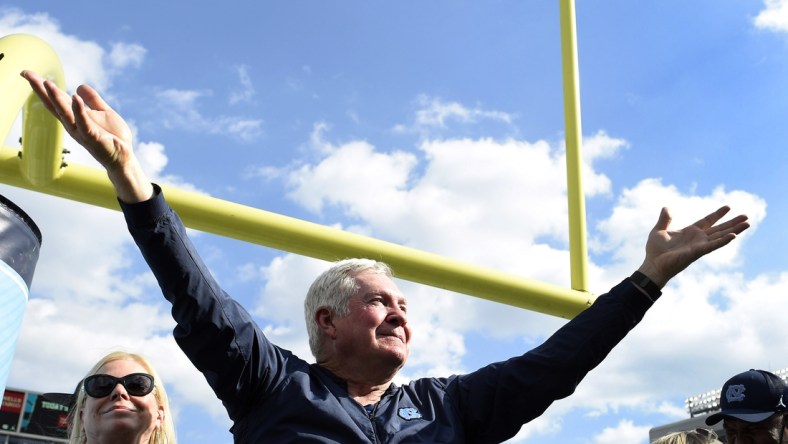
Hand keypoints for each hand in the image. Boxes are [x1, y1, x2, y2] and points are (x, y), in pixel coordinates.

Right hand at [20, 70, 152, 201]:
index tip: (27, 73)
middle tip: (27, 74)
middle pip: (53, 105)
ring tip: (47, 83)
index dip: (42, 87)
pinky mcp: (92, 137)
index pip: (55, 99)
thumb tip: (79, 86)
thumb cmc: (113, 137)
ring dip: (56, 98)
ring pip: (65, 113)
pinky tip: (74, 98)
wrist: (124, 157)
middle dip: (41, 89)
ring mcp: (81, 132)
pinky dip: (78, 111)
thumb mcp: (104, 112)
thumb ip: (93, 99)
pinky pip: (84, 123)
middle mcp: (73, 124)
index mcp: (74, 117)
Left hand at [638, 206, 749, 287]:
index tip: (729, 207)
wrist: (653, 265)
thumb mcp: (659, 230)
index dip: (717, 214)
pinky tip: (733, 236)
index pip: (707, 221)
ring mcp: (699, 245)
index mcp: (690, 232)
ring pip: (720, 236)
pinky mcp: (697, 252)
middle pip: (719, 228)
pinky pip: (713, 245)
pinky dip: (723, 241)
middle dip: (732, 222)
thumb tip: (666, 208)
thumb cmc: (655, 251)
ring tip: (747, 224)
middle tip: (746, 216)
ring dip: (734, 230)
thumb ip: (665, 219)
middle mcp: (697, 238)